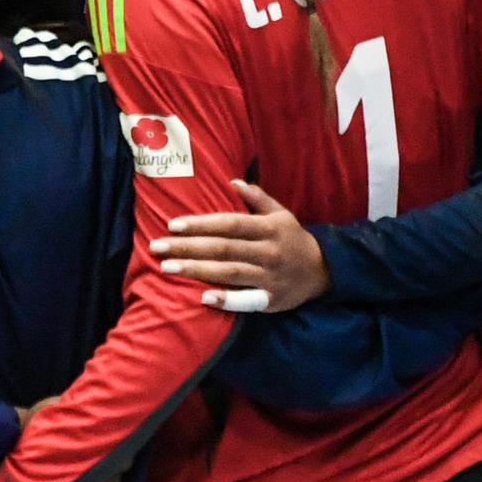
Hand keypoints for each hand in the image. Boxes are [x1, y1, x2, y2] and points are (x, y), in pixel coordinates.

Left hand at [151, 179, 327, 311]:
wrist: (323, 271)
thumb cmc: (292, 239)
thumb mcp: (280, 213)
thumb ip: (257, 197)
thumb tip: (232, 180)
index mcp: (268, 228)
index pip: (229, 224)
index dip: (201, 224)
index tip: (173, 225)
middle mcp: (268, 252)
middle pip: (223, 249)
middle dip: (188, 247)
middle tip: (157, 247)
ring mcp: (269, 277)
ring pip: (229, 273)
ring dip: (197, 271)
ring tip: (168, 267)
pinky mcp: (271, 299)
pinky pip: (247, 301)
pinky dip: (227, 300)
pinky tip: (203, 298)